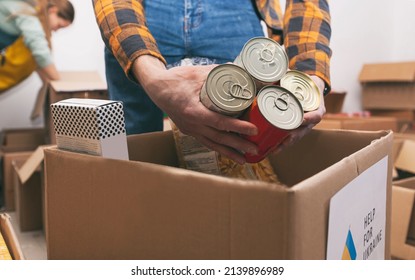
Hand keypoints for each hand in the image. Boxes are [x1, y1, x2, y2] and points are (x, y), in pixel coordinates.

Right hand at [132, 55, 258, 163]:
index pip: (220, 122)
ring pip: (212, 144)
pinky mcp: (190, 130)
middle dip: (238, 145)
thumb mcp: (197, 73)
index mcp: (193, 111)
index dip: (238, 127)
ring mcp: (190, 129)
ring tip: (245, 159)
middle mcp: (192, 124)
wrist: (156, 88)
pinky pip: (206, 142)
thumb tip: (239, 71)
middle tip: (255, 148)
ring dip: (229, 152)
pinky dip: (218, 148)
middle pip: (218, 138)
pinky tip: (229, 153)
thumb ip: (217, 73)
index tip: (253, 130)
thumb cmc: (175, 80)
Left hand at [273, 75, 326, 153]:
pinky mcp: (297, 129)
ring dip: (285, 145)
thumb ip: (289, 75)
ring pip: (296, 138)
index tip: (302, 120)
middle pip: (303, 131)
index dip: (309, 119)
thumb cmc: (305, 84)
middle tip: (282, 142)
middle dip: (292, 138)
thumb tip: (274, 71)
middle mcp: (311, 120)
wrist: (311, 88)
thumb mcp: (301, 79)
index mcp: (317, 108)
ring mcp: (305, 126)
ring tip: (274, 150)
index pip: (316, 115)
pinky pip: (290, 139)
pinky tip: (272, 150)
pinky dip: (282, 144)